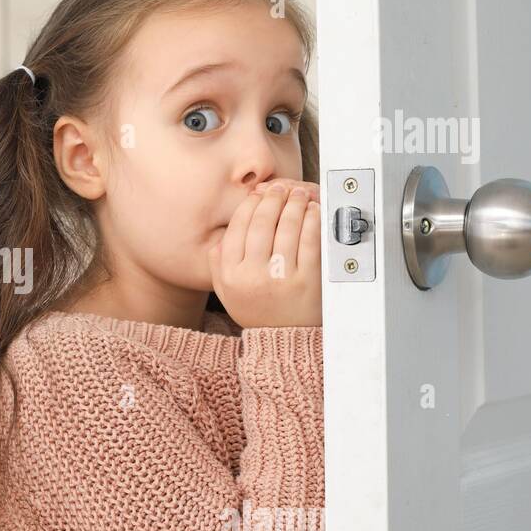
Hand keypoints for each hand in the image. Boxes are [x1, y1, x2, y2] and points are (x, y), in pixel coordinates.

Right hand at [207, 182, 321, 327]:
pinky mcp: (307, 281)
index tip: (259, 194)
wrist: (283, 341)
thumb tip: (222, 233)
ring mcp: (281, 278)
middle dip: (273, 198)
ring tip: (298, 194)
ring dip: (294, 204)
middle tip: (281, 188)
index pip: (238, 227)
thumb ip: (218, 263)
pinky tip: (312, 211)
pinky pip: (309, 241)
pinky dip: (312, 220)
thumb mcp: (226, 291)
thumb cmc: (257, 311)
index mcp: (230, 275)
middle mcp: (252, 276)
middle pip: (262, 223)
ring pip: (286, 227)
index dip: (250, 205)